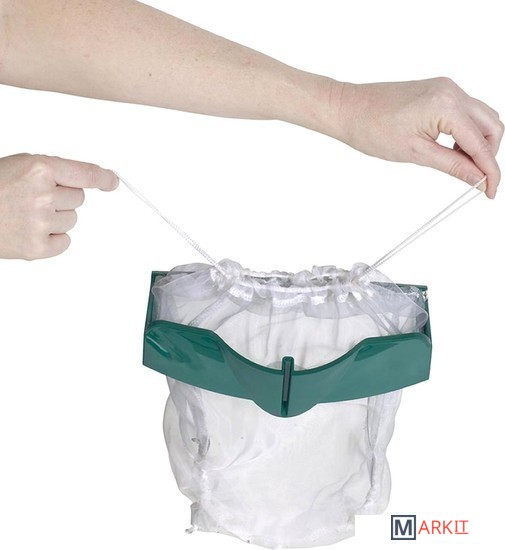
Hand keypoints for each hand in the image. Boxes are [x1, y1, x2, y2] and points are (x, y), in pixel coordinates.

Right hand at [0, 154, 117, 259]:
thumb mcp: (18, 168)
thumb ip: (51, 173)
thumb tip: (84, 181)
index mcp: (39, 168)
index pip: (84, 173)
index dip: (102, 178)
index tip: (112, 181)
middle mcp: (43, 193)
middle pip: (78, 199)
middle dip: (61, 198)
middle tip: (32, 200)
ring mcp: (41, 221)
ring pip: (72, 219)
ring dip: (55, 218)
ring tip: (25, 215)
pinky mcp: (38, 246)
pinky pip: (65, 241)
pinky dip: (52, 239)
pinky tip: (29, 231)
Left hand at [326, 77, 503, 197]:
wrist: (348, 109)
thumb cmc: (372, 128)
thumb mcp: (416, 153)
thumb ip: (452, 165)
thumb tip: (477, 178)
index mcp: (446, 105)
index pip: (480, 144)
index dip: (489, 171)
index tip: (490, 190)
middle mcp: (451, 91)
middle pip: (491, 126)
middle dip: (488, 154)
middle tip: (477, 179)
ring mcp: (446, 88)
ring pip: (480, 117)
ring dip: (478, 143)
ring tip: (460, 164)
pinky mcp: (439, 90)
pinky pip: (465, 112)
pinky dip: (465, 132)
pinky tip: (451, 149)